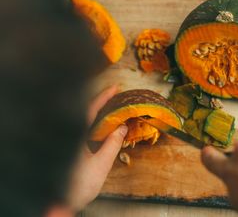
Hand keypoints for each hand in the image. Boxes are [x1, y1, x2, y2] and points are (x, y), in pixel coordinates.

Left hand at [67, 85, 127, 210]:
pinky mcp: (67, 148)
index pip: (89, 109)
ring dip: (96, 113)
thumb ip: (112, 144)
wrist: (59, 204)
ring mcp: (66, 140)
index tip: (115, 87)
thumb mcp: (101, 164)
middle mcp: (67, 134)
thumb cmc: (77, 187)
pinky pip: (79, 129)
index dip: (103, 96)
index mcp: (73, 135)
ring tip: (111, 108)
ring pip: (80, 120)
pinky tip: (101, 126)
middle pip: (83, 111)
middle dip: (100, 102)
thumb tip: (122, 127)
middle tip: (115, 96)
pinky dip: (91, 124)